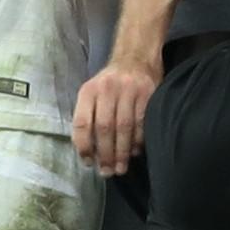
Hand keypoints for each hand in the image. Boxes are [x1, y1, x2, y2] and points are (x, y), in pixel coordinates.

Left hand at [73, 56, 160, 176]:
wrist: (136, 56)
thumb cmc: (111, 82)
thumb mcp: (93, 92)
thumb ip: (88, 116)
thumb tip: (90, 152)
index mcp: (89, 90)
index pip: (82, 122)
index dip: (84, 145)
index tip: (88, 162)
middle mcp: (107, 89)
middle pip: (104, 127)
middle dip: (105, 154)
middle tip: (107, 172)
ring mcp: (129, 90)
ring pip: (124, 127)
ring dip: (122, 152)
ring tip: (120, 168)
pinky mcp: (148, 93)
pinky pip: (142, 123)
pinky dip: (137, 141)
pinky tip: (134, 152)